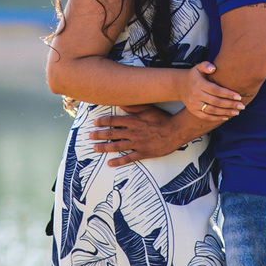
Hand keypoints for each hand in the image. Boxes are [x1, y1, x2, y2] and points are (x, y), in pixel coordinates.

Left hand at [89, 105, 203, 166]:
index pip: (113, 121)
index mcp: (133, 121)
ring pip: (116, 146)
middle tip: (90, 136)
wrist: (175, 131)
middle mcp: (132, 132)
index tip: (95, 123)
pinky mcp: (143, 153)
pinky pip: (128, 158)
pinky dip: (118, 161)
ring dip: (104, 147)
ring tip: (95, 148)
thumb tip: (120, 102)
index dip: (103, 122)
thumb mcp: (148, 108)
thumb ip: (133, 106)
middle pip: (112, 134)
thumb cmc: (163, 118)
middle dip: (99, 134)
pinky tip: (110, 163)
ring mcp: (137, 144)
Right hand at [177, 61, 243, 121]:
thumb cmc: (194, 75)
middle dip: (230, 104)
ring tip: (237, 112)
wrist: (180, 85)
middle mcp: (195, 95)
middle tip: (242, 106)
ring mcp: (194, 104)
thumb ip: (206, 65)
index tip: (239, 96)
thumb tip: (213, 68)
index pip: (216, 90)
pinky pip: (206, 116)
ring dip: (225, 112)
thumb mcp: (198, 67)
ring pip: (212, 110)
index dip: (228, 94)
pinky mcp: (193, 111)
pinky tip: (227, 116)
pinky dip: (217, 118)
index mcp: (199, 84)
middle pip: (216, 102)